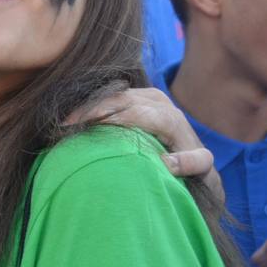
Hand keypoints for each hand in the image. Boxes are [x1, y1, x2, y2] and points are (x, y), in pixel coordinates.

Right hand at [65, 87, 214, 178]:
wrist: (199, 160)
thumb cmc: (196, 171)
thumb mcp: (202, 169)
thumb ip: (192, 163)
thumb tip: (167, 162)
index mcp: (170, 118)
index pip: (132, 112)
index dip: (105, 117)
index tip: (81, 126)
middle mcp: (160, 102)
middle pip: (119, 100)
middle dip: (90, 110)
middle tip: (64, 123)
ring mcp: (150, 97)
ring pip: (114, 95)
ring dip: (88, 107)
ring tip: (64, 120)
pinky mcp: (141, 98)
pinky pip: (115, 96)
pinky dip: (94, 105)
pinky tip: (76, 116)